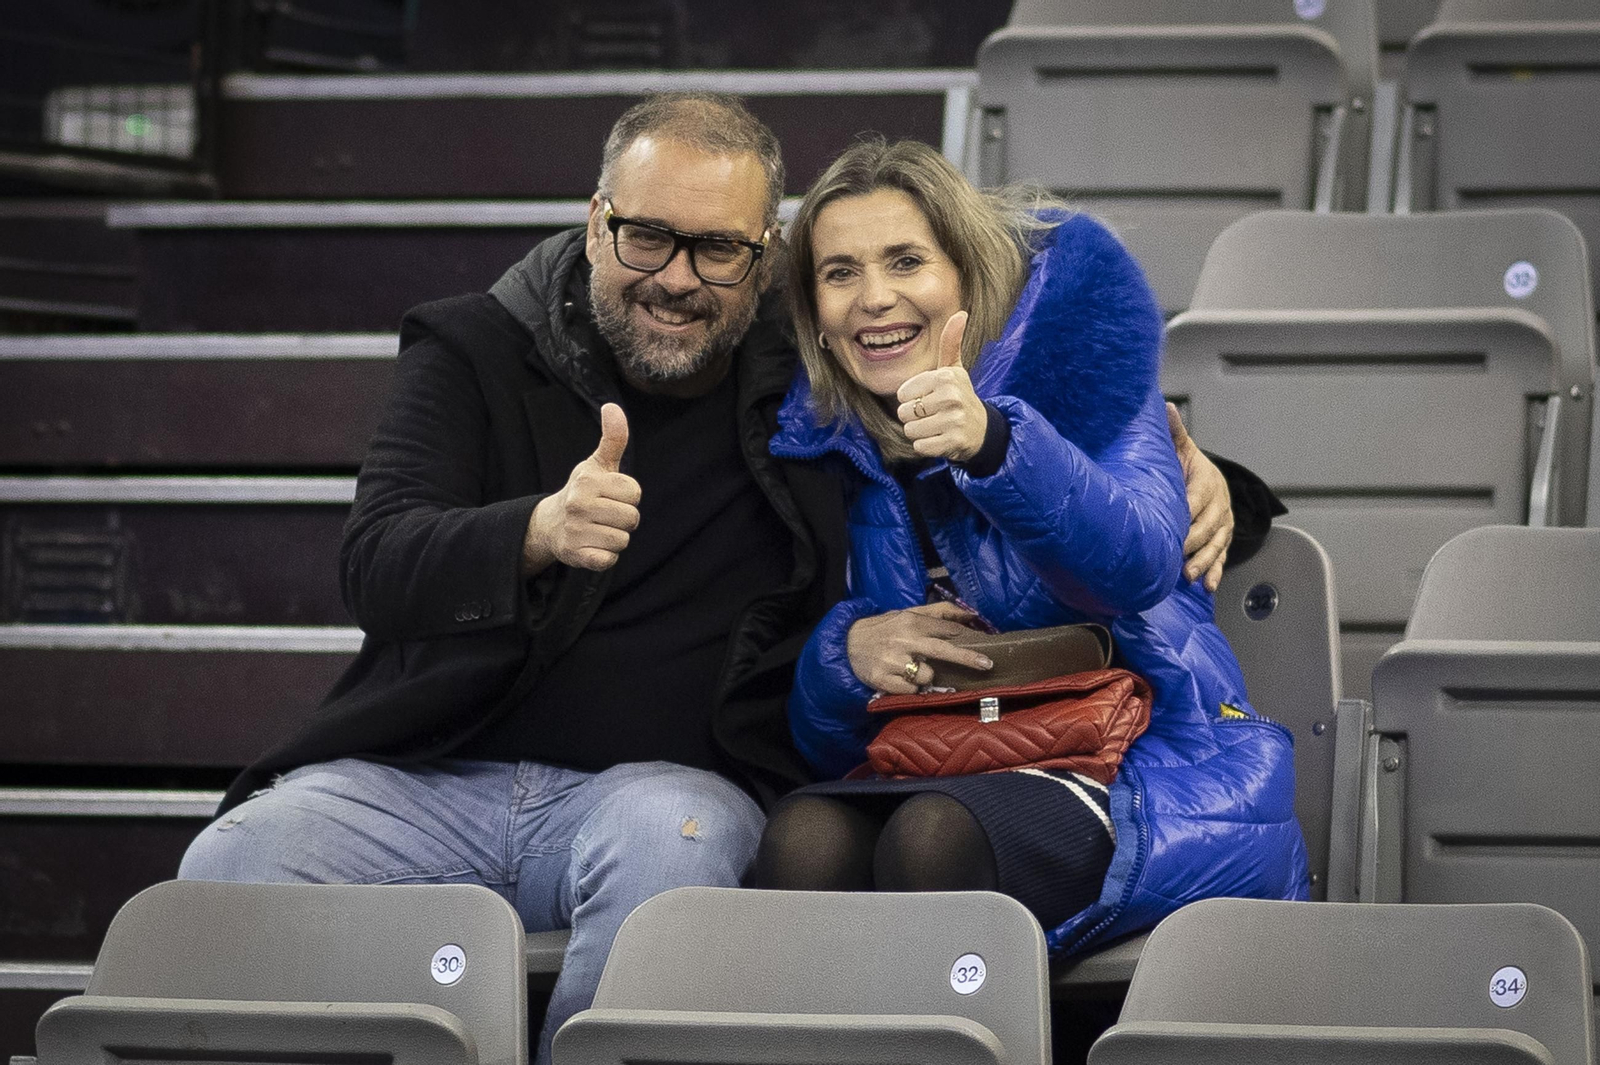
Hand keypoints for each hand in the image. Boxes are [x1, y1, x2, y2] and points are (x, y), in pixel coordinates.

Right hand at [523, 403, 640, 573]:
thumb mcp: (597, 464)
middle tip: (604, 515)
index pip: (635, 493)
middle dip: (624, 518)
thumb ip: (613, 438)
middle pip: (632, 518)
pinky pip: (610, 560)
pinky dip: (606, 556)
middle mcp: (579, 505)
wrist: (551, 524)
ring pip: (623, 540)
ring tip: (598, 529)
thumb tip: (613, 406)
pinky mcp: (576, 555)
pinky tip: (593, 546)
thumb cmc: (583, 491)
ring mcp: (576, 531)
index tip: (611, 496)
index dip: (628, 496)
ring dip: (615, 537)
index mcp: (588, 481)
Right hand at [846, 600, 994, 693]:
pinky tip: (901, 678)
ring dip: (926, 675)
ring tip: (912, 669)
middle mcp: (903, 640)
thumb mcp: (906, 613)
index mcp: (910, 621)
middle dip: (966, 658)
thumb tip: (969, 614)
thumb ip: (937, 612)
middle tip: (986, 664)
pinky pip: (911, 690)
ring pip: (926, 675)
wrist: (846, 644)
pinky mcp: (883, 680)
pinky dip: (911, 687)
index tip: (984, 643)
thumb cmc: (883, 629)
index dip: (964, 636)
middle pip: (942, 650)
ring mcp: (892, 661)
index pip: (945, 629)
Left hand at [895, 311, 986, 461]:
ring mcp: (953, 421)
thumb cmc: (959, 396)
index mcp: (946, 377)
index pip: (902, 393)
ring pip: (910, 431)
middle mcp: (951, 397)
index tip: (930, 398)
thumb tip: (961, 313)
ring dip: (919, 432)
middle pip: (904, 413)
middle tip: (934, 414)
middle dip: (914, 417)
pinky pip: (920, 447)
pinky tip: (941, 438)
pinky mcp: (953, 442)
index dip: (911, 398)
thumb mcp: (954, 368)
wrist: (981, 429)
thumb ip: (950, 342)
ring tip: (937, 426)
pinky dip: (926, 446)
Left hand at [1166, 402, 1232, 590]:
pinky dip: (1215, 572)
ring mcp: (1223, 524)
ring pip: (1217, 545)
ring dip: (1204, 562)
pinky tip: (1208, 586)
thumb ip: (1174, 432)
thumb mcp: (1181, 448)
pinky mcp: (1222, 539)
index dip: (1187, 514)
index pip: (1197, 499)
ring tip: (1190, 577)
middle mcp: (1219, 504)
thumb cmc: (1187, 465)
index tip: (1174, 527)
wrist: (1207, 478)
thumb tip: (1166, 407)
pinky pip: (1222, 557)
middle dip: (1194, 544)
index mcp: (1207, 482)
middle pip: (1208, 526)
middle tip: (1177, 558)